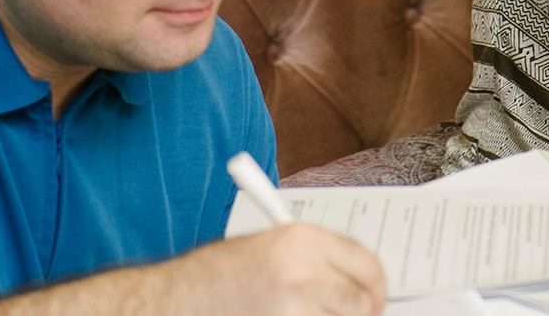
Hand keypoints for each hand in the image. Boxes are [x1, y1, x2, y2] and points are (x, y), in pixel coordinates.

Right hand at [170, 223, 386, 314]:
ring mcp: (295, 310)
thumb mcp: (266, 250)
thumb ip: (312, 260)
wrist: (171, 304)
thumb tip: (354, 281)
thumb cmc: (212, 278)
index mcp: (301, 240)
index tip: (377, 297)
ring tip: (304, 315)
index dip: (377, 284)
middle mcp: (303, 272)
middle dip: (363, 314)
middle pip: (362, 300)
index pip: (366, 262)